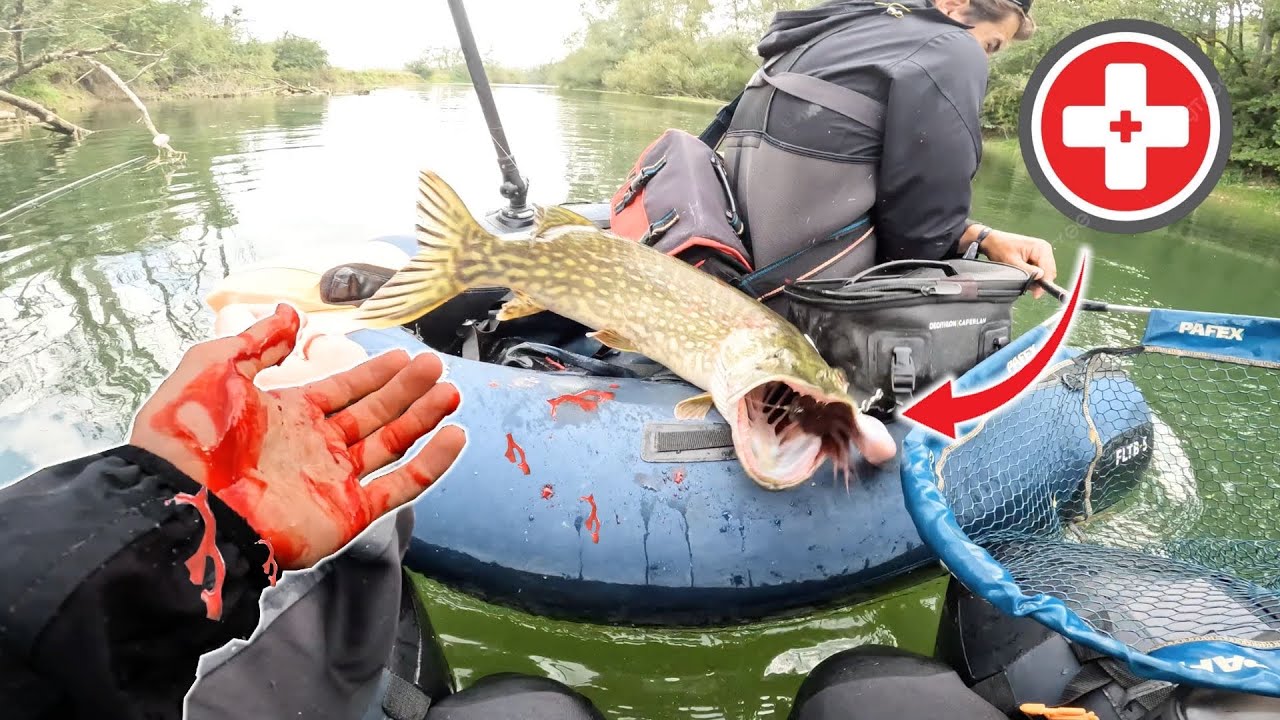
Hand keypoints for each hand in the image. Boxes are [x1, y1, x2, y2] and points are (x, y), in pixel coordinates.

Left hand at [130, 304, 466, 568]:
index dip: (373, 373)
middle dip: (407, 389)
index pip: (343, 390)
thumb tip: (290, 314)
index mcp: (287, 416)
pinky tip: (454, 436)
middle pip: (374, 414)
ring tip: (450, 392)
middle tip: (435, 366)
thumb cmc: (186, 435)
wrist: (180, 502)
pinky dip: (430, 464)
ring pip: (392, 445)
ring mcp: (333, 482)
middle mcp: (315, 448)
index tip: (403, 355)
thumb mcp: (214, 367)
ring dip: (423, 418)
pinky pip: (399, 488)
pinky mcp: (347, 515)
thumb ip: (257, 341)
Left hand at [978, 228, 1057, 298]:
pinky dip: (1032, 275)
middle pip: (1049, 272)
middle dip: (1039, 282)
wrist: (992, 241)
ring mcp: (1041, 253)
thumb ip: (1027, 270)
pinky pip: (1039, 270)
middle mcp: (1044, 249)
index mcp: (1041, 248)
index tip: (1036, 294)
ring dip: (1035, 279)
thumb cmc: (1000, 248)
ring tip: (1022, 279)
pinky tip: (1023, 275)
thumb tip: (1041, 276)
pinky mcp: (1037, 256)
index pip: (1049, 270)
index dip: (1044, 283)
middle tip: (1026, 287)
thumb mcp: (1012, 262)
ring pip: (1044, 273)